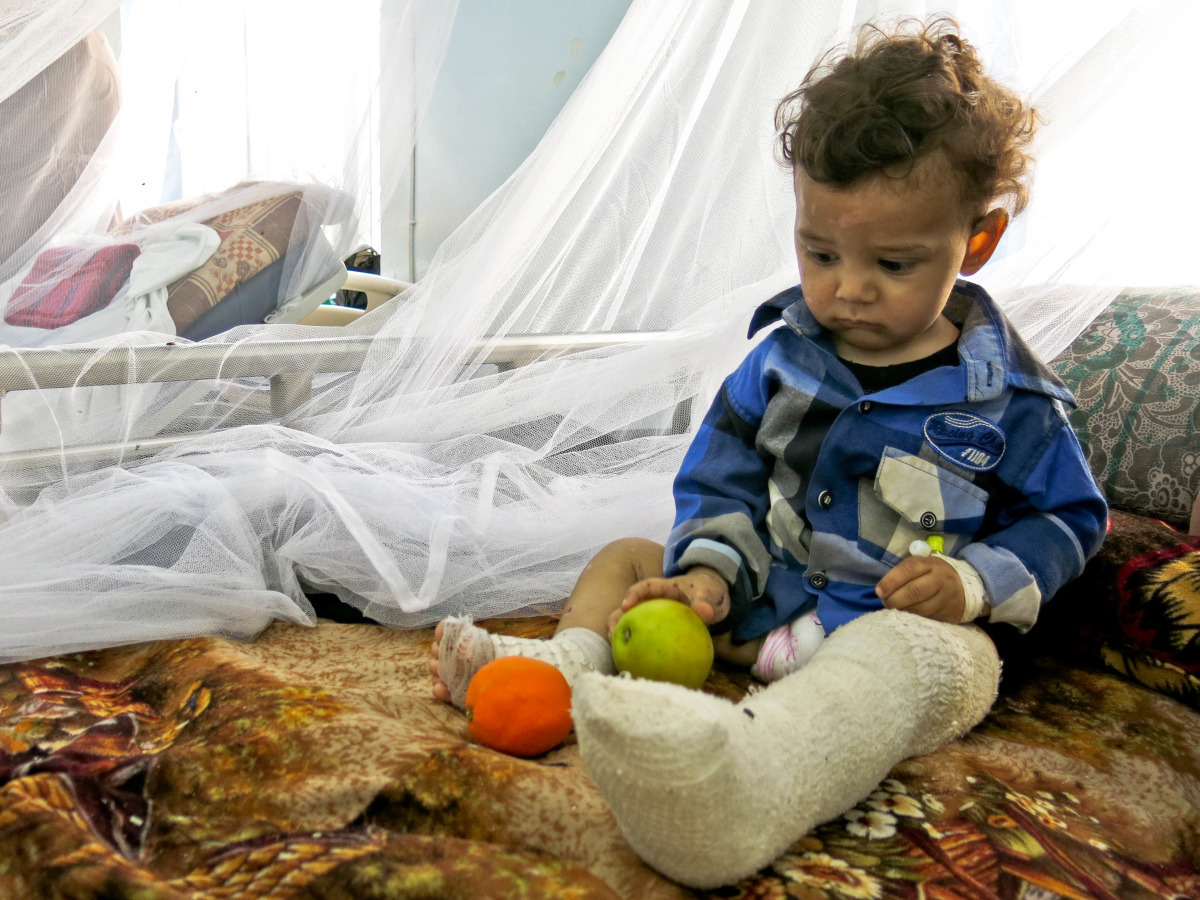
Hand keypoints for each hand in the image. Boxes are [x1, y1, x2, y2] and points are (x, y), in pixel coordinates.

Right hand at [605, 566, 730, 637]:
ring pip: (631, 621)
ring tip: (614, 648)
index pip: (646, 587)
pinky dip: (637, 646)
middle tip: (611, 632)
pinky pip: (644, 636)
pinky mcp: (655, 627)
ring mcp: (652, 613)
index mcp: (665, 587)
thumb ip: (706, 601)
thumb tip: (704, 612)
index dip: (634, 594)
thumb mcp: (711, 594)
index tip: (626, 605)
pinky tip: (635, 662)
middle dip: (617, 617)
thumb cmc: (708, 593)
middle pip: (629, 606)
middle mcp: (653, 600)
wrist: (711, 598)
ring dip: (620, 632)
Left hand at [875, 556, 977, 622]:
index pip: (909, 569)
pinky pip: (928, 618)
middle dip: (895, 599)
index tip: (878, 591)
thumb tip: (882, 590)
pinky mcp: (949, 613)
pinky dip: (914, 618)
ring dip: (903, 610)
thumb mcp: (921, 567)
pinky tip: (908, 615)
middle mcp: (940, 579)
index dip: (891, 581)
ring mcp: (946, 597)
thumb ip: (903, 574)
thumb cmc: (933, 575)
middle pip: (915, 591)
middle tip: (885, 603)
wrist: (965, 587)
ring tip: (895, 609)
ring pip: (921, 608)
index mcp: (929, 564)